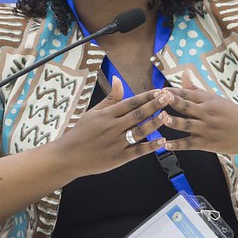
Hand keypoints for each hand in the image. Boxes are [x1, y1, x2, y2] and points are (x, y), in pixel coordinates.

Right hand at [52, 76, 168, 176]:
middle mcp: (112, 127)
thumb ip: (110, 98)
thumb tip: (118, 79)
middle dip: (154, 106)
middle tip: (169, 98)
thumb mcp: (93, 112)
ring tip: (167, 116)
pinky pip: (137, 151)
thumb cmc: (81, 133)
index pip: (130, 102)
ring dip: (154, 123)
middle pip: (137, 115)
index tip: (160, 91)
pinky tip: (162, 141)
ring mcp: (116, 143)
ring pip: (139, 132)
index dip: (146, 97)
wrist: (68, 156)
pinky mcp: (118, 158)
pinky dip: (150, 146)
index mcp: (106, 115)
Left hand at [161, 70, 237, 155]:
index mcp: (208, 100)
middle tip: (159, 98)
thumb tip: (184, 72)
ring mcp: (206, 129)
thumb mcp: (215, 98)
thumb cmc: (232, 113)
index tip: (160, 90)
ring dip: (174, 121)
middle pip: (186, 107)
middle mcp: (206, 113)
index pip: (187, 94)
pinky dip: (177, 145)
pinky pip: (189, 144)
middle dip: (172, 102)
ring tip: (162, 118)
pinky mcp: (206, 143)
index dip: (173, 92)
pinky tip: (165, 144)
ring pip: (187, 125)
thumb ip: (196, 88)